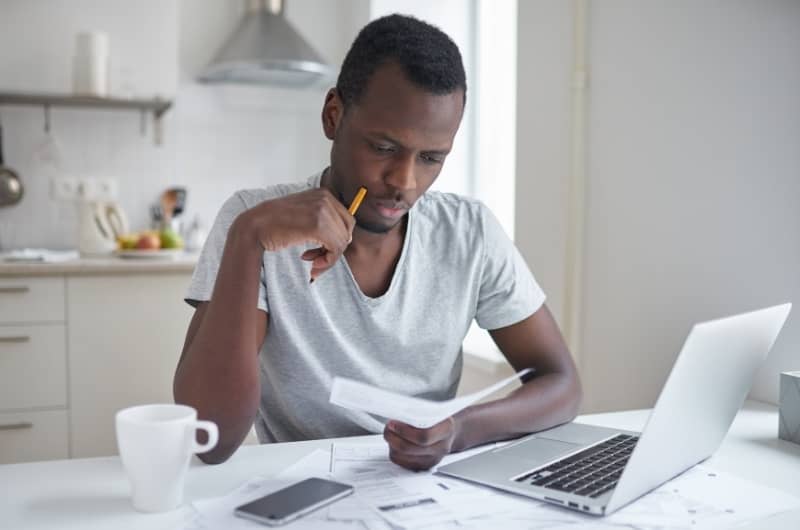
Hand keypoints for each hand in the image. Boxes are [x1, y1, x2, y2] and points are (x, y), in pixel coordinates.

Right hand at [240, 188, 354, 279]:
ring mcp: (322, 210)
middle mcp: (326, 198)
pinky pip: (335, 249)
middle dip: (335, 249)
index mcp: (324, 194)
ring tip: (312, 261)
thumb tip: (346, 239)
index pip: (346, 221)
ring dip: (329, 258)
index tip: (321, 249)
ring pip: (342, 242)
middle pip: (347, 231)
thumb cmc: (276, 224)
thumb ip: (323, 220)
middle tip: (316, 258)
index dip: (338, 239)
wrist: (254, 226)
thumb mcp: (303, 213)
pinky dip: (326, 261)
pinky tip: (309, 260)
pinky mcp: (318, 225)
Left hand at [383, 417, 457, 470]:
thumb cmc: (439, 419)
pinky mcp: (424, 467)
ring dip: (392, 445)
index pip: (423, 436)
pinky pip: (402, 463)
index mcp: (445, 430)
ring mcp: (432, 460)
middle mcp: (440, 448)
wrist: (450, 433)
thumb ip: (419, 411)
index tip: (393, 423)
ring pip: (403, 457)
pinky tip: (395, 443)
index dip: (404, 431)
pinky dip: (395, 452)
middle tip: (388, 427)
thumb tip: (398, 412)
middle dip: (393, 437)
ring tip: (390, 433)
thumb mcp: (435, 409)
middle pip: (409, 448)